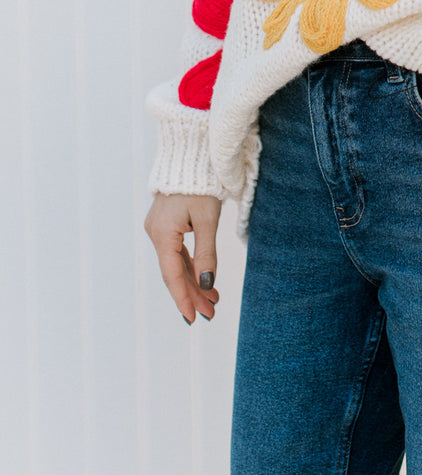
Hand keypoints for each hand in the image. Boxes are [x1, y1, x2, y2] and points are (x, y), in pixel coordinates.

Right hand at [144, 193, 222, 324]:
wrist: (191, 156)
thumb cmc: (201, 185)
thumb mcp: (207, 220)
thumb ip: (206, 254)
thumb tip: (207, 284)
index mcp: (162, 233)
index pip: (172, 275)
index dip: (183, 298)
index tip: (192, 318)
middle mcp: (156, 233)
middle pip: (174, 272)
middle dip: (193, 293)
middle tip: (211, 312)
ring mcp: (159, 229)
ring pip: (176, 263)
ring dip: (193, 281)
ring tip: (212, 300)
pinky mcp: (165, 224)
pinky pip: (176, 251)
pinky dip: (190, 266)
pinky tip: (202, 279)